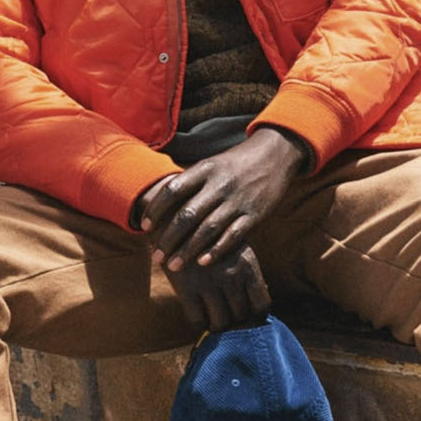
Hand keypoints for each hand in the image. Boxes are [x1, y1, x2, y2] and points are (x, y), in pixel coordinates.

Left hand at [138, 127, 306, 272]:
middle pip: (187, 215)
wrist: (275, 155)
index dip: (156, 210)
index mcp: (204, 169)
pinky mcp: (255, 214)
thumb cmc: (235, 164)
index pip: (172, 190)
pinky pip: (233, 235)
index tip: (145, 228)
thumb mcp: (210, 165)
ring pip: (207, 229)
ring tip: (173, 266)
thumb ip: (188, 183)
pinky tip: (202, 262)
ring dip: (187, 250)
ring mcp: (237, 200)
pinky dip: (216, 250)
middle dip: (169, 239)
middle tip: (156, 257)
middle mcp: (219, 185)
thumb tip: (159, 203)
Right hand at [164, 242, 270, 332]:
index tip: (248, 316)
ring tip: (213, 320)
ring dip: (218, 325)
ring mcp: (208, 283)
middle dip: (236, 321)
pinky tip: (198, 315)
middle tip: (228, 318)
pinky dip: (200, 323)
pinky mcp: (185, 288)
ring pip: (220, 322)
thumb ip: (246, 275)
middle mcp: (231, 275)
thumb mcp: (235, 249)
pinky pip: (197, 320)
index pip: (261, 305)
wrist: (175, 220)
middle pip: (241, 316)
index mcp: (247, 265)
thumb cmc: (210, 238)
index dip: (256, 316)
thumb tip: (256, 308)